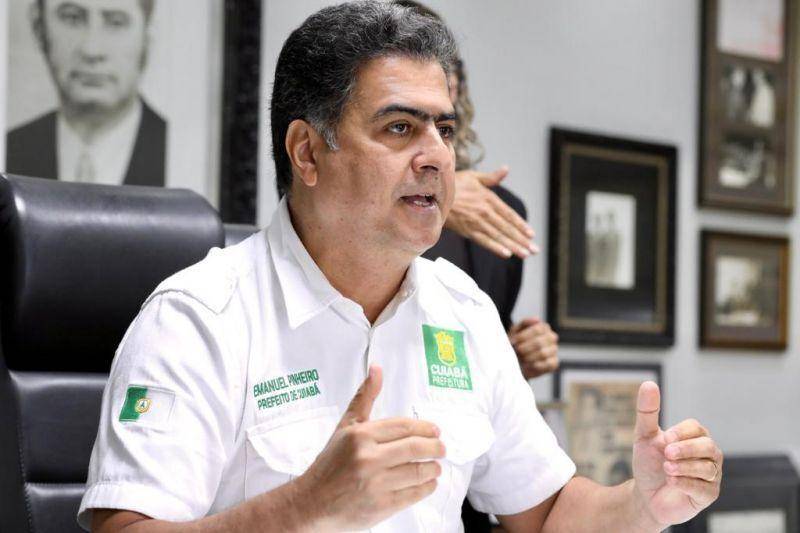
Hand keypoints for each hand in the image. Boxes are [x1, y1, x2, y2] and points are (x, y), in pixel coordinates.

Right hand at [297, 365, 444, 531]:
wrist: (312, 503)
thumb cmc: (330, 464)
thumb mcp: (345, 427)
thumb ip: (364, 398)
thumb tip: (377, 368)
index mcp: (360, 435)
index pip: (404, 427)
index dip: (425, 428)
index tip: (435, 431)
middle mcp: (368, 458)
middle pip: (415, 448)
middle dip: (435, 448)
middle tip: (441, 448)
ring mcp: (375, 484)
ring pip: (418, 472)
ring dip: (433, 468)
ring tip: (434, 466)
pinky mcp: (380, 506)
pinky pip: (414, 494)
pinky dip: (426, 487)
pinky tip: (428, 483)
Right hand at [445, 166, 537, 258]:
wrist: (431, 195)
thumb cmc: (452, 184)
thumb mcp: (472, 176)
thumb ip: (491, 177)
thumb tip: (506, 169)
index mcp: (488, 198)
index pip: (508, 214)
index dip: (521, 225)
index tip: (531, 234)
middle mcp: (485, 211)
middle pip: (506, 228)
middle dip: (521, 240)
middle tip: (534, 250)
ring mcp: (476, 222)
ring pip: (498, 236)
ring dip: (513, 246)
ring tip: (525, 254)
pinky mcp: (466, 230)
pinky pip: (483, 241)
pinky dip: (495, 247)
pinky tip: (506, 254)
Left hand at [508, 318, 558, 377]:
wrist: (517, 360)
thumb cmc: (517, 342)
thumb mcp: (516, 330)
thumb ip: (525, 322)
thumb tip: (537, 319)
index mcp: (543, 327)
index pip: (537, 330)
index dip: (523, 336)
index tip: (513, 342)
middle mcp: (551, 337)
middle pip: (539, 342)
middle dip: (524, 348)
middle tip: (516, 351)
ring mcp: (554, 350)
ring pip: (542, 354)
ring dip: (528, 357)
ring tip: (521, 358)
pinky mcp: (554, 363)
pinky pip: (547, 364)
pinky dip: (536, 365)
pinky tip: (528, 364)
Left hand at [631, 382, 722, 527]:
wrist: (645, 495)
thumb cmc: (649, 463)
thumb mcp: (644, 436)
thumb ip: (647, 411)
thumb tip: (648, 383)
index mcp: (695, 437)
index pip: (697, 428)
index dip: (682, 432)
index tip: (665, 438)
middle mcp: (708, 455)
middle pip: (708, 446)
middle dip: (687, 449)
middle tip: (666, 453)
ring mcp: (711, 476)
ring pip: (707, 468)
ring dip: (685, 467)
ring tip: (666, 468)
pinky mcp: (708, 495)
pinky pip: (704, 489)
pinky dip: (687, 484)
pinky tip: (672, 482)